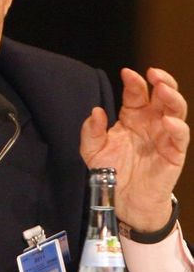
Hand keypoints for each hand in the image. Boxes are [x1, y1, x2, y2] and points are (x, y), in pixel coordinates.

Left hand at [80, 67, 188, 231]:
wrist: (122, 199)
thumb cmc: (110, 171)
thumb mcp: (92, 150)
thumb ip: (90, 131)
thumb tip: (96, 111)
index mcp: (132, 116)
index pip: (136, 94)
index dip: (133, 82)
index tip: (126, 72)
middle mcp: (150, 122)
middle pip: (162, 95)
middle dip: (161, 80)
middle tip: (153, 73)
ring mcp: (164, 136)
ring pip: (176, 110)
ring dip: (172, 97)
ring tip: (163, 88)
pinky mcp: (174, 153)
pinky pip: (180, 137)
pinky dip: (176, 127)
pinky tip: (166, 120)